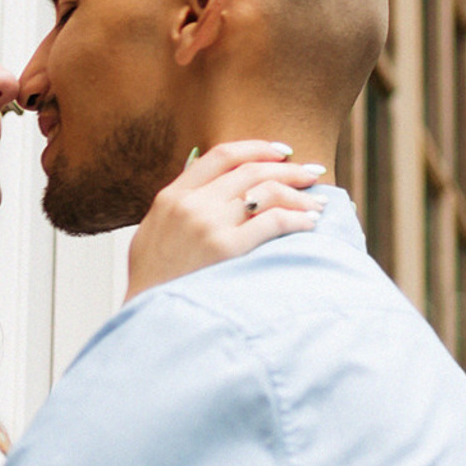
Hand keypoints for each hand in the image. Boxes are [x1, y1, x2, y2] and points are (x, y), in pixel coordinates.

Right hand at [126, 141, 326, 300]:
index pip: (221, 155)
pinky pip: (273, 222)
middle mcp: (191, 204)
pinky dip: (297, 219)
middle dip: (288, 169)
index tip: (281, 151)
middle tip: (311, 173)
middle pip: (251, 171)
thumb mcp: (153, 231)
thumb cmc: (154, 281)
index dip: (257, 148)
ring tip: (318, 202)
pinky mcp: (227, 250)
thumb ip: (179, 204)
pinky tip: (310, 223)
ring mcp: (209, 225)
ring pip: (266, 192)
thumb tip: (205, 181)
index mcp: (173, 195)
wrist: (147, 318)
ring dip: (298, 194)